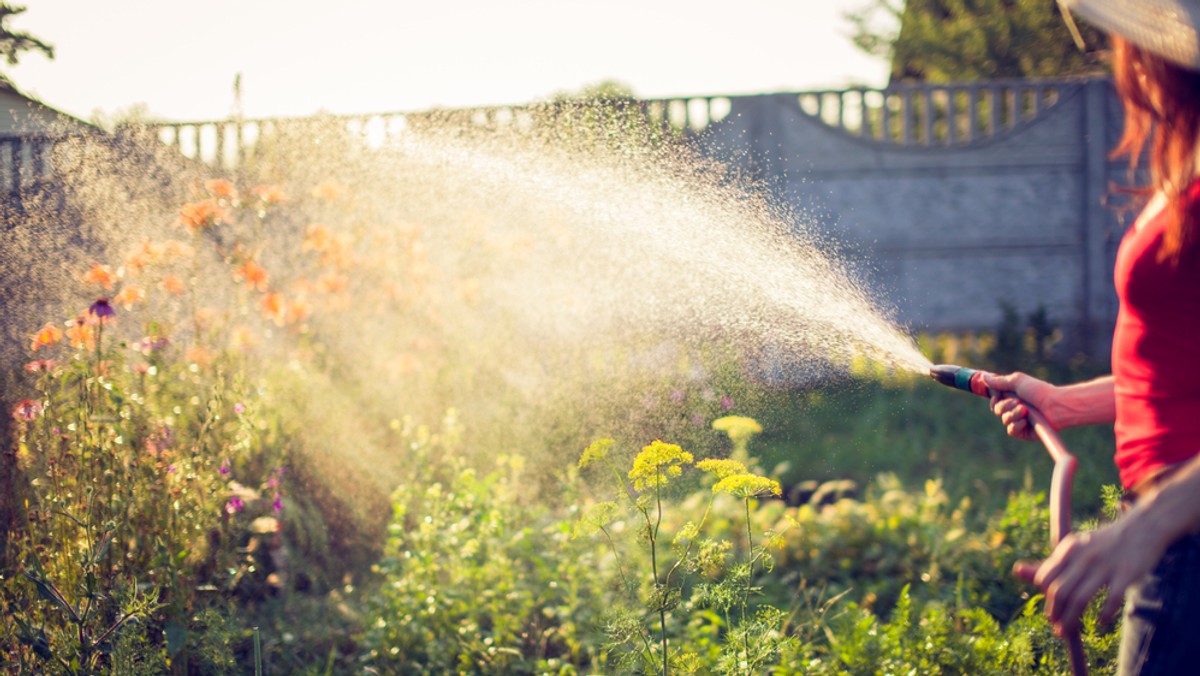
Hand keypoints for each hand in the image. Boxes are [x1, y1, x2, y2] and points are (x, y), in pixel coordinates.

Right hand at [983, 371, 1057, 440]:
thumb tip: (984, 377)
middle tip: (1018, 402)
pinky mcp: (1024, 432)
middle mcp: (1015, 409)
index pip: (995, 401)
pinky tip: (1025, 421)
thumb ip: (999, 382)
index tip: (998, 396)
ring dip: (1013, 414)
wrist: (1055, 405)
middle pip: (997, 410)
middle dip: (1005, 406)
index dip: (994, 399)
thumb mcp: (1017, 382)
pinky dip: (1016, 425)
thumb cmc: (1040, 391)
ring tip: (1025, 410)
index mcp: (1013, 397)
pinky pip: (1011, 430)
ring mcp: (1019, 421)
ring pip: (1004, 420)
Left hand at [1013, 516, 1166, 635]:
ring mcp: (1105, 565)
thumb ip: (1050, 563)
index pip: (1046, 578)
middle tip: (1056, 628)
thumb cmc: (1103, 543)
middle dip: (1055, 613)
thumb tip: (1017, 571)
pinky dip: (1104, 615)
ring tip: (1067, 631)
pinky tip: (1100, 622)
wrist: (1143, 528)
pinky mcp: (1126, 574)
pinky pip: (1111, 600)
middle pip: (1060, 591)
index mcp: (1068, 549)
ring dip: (1071, 619)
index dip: (1046, 599)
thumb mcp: (1074, 548)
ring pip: (1080, 598)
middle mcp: (1083, 556)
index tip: (1051, 613)